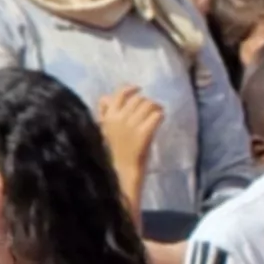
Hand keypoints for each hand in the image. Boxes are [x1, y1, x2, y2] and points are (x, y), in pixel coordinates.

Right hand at [96, 88, 166, 207]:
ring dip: (155, 108)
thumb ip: (104, 114)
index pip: (119, 93)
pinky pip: (156, 115)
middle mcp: (118, 119)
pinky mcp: (143, 134)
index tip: (138, 89)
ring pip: (149, 105)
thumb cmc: (110, 155)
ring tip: (156, 114)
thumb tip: (106, 97)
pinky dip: (160, 116)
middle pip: (138, 99)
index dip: (130, 89)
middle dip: (146, 102)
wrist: (119, 175)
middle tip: (151, 110)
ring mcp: (131, 126)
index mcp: (107, 118)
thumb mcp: (102, 131)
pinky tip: (160, 121)